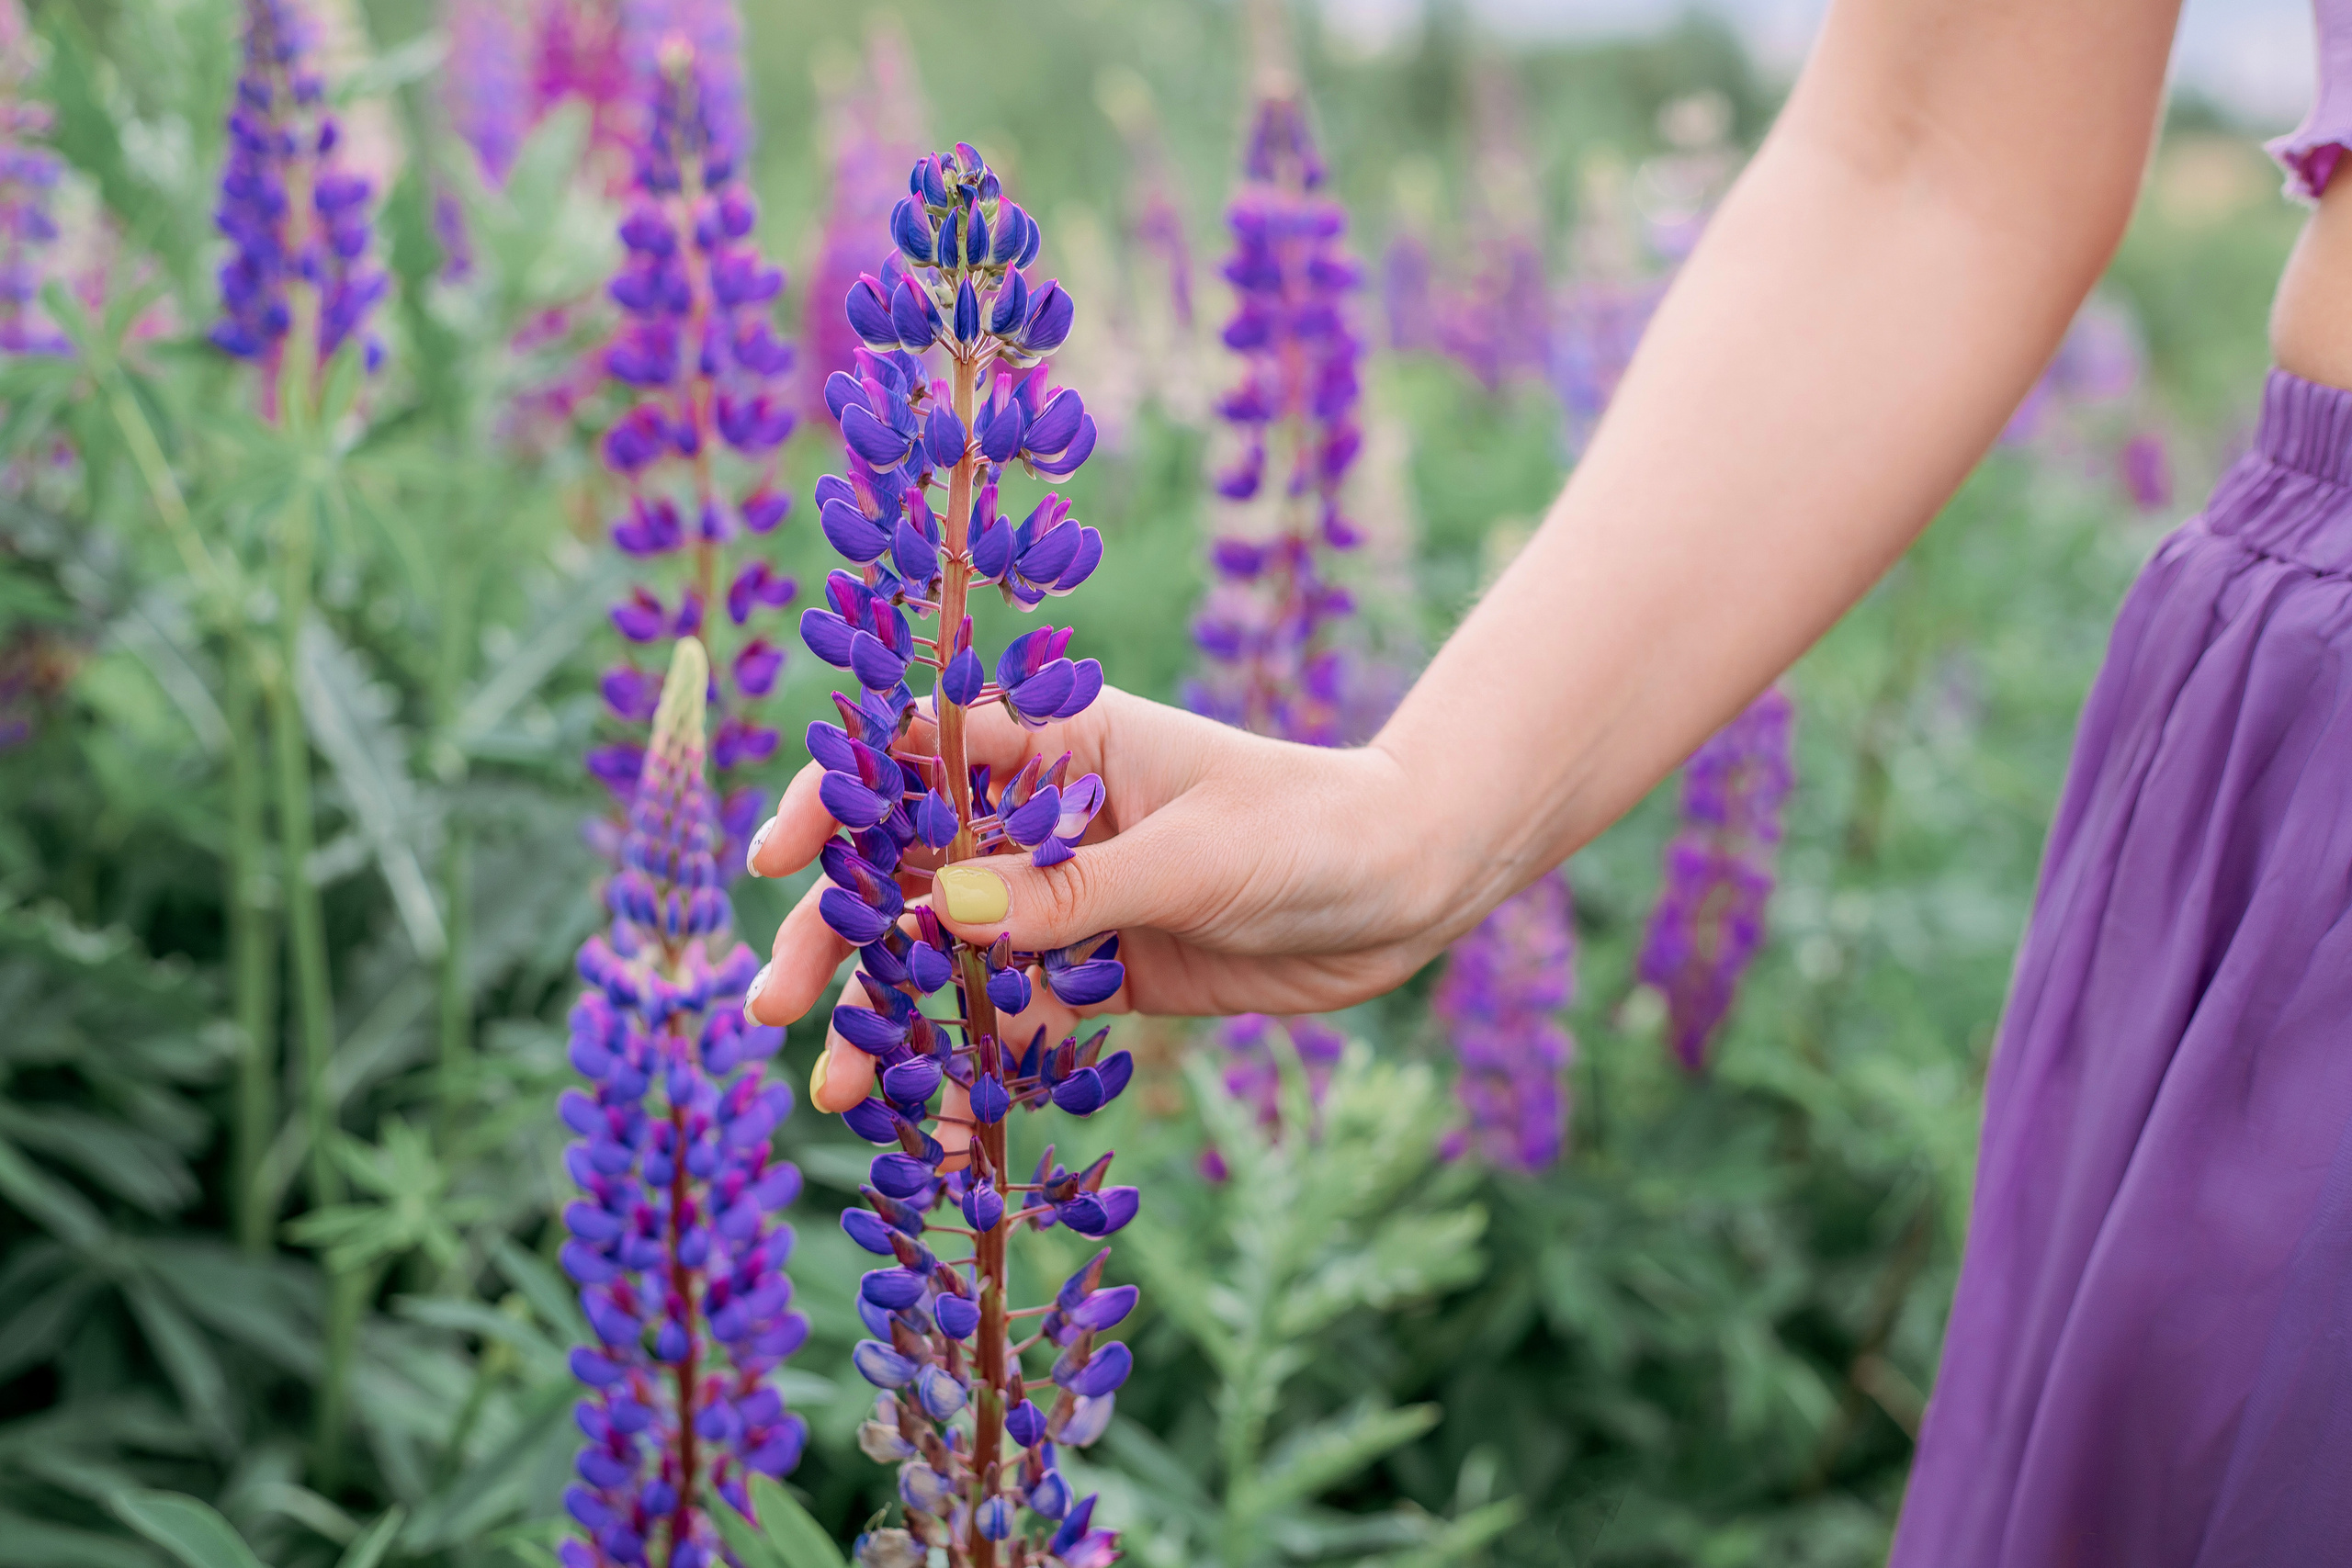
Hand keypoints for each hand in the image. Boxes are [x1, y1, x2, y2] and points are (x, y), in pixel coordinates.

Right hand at [743, 686, 1454, 1114]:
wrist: (1409, 889)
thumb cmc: (1311, 830)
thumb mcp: (1192, 857)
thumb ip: (1071, 891)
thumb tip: (940, 914)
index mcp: (1058, 740)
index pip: (916, 753)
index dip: (837, 799)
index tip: (779, 861)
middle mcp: (1045, 814)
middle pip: (910, 865)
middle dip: (840, 933)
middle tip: (776, 1009)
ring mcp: (1068, 894)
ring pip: (950, 951)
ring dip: (891, 1015)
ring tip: (841, 1093)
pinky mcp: (1100, 967)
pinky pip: (1016, 1015)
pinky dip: (973, 1063)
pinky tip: (935, 1124)